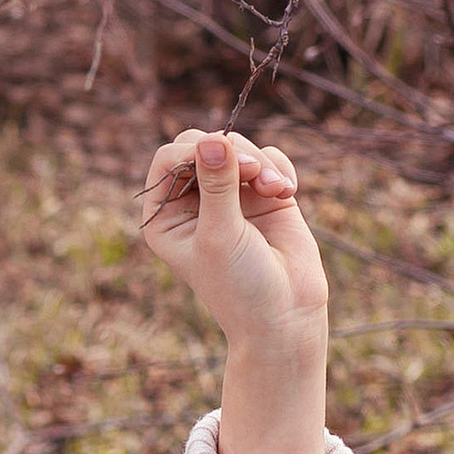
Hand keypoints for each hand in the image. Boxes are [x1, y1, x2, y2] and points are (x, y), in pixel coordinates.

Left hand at [140, 129, 326, 346]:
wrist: (285, 315)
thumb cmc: (241, 285)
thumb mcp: (221, 235)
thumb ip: (216, 185)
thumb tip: (213, 139)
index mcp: (166, 217)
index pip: (169, 160)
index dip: (193, 150)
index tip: (218, 157)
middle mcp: (194, 203)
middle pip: (203, 145)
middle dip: (230, 151)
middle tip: (251, 169)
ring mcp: (230, 196)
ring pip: (238, 147)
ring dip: (260, 162)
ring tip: (275, 189)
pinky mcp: (264, 194)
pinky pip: (268, 157)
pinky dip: (279, 168)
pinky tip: (286, 191)